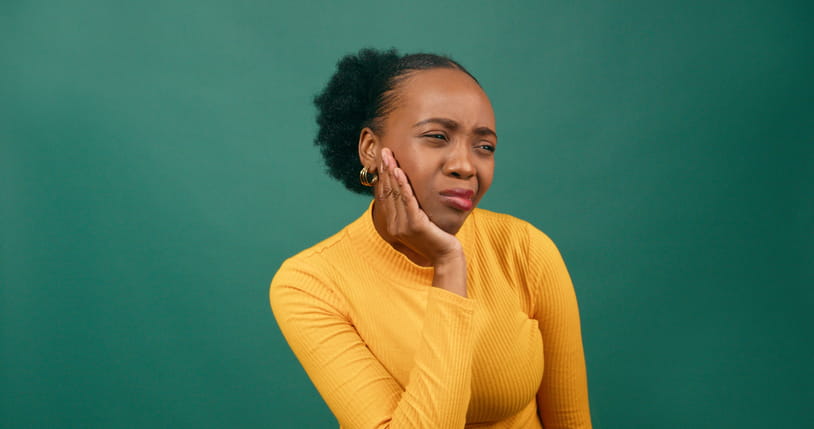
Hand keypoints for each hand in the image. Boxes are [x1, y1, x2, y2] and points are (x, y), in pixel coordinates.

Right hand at [376, 148, 464, 268]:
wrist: (445, 256)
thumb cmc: (435, 239)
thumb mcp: (419, 221)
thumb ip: (410, 209)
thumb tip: (406, 190)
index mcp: (391, 224)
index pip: (384, 195)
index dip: (383, 176)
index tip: (383, 159)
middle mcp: (393, 226)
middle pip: (387, 192)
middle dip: (385, 170)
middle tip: (384, 151)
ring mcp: (402, 226)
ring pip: (395, 194)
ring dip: (391, 173)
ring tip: (389, 157)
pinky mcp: (414, 225)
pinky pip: (407, 201)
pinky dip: (403, 185)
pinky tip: (400, 172)